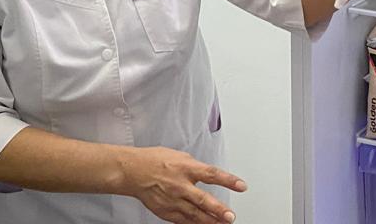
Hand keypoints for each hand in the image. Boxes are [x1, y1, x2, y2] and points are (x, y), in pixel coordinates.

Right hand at [117, 146, 246, 223]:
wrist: (133, 172)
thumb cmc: (154, 161)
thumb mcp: (180, 157)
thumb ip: (196, 168)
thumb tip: (209, 175)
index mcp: (186, 168)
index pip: (212, 174)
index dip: (228, 181)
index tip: (242, 186)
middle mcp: (180, 185)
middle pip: (203, 200)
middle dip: (218, 210)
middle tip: (230, 217)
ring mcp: (173, 200)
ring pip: (195, 214)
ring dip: (210, 221)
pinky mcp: (167, 212)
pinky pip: (184, 221)